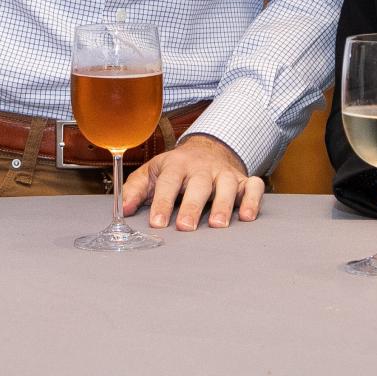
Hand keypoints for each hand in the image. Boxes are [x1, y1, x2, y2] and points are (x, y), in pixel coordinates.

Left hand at [122, 134, 262, 231]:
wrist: (207, 149)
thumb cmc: (177, 168)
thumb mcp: (153, 171)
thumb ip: (135, 189)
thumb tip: (122, 210)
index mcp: (177, 164)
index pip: (169, 182)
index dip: (162, 202)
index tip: (156, 223)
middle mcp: (202, 168)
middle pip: (198, 184)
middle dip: (192, 205)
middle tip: (185, 226)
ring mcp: (225, 173)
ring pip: (227, 185)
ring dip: (223, 204)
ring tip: (218, 225)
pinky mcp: (244, 180)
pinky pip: (254, 186)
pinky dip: (253, 199)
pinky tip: (248, 216)